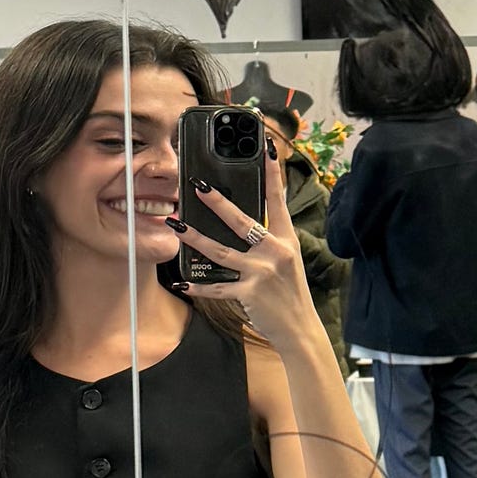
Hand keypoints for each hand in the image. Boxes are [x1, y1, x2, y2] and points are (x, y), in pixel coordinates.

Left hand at [179, 135, 324, 351]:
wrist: (300, 329)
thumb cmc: (291, 294)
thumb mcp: (287, 261)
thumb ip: (269, 242)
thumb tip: (245, 223)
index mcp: (286, 240)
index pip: (278, 200)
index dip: (272, 173)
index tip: (265, 148)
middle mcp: (275, 252)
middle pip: (242, 221)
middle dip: (217, 203)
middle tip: (197, 186)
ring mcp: (261, 273)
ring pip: (220, 251)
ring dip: (195, 237)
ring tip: (176, 225)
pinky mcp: (249, 293)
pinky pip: (217, 288)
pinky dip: (198, 286)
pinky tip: (182, 281)